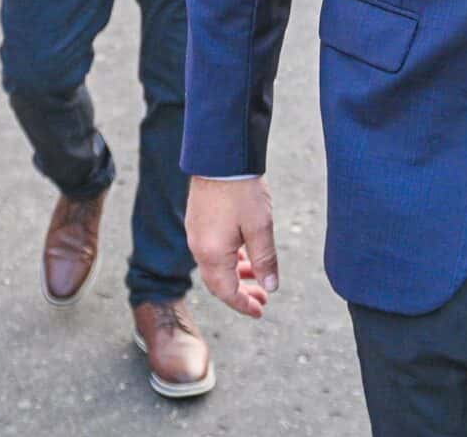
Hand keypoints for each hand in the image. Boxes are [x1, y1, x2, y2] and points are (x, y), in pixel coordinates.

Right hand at [186, 176, 277, 318]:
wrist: (220, 156)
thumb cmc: (241, 190)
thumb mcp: (260, 227)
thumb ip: (265, 260)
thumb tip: (271, 287)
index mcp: (212, 254)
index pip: (227, 292)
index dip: (244, 304)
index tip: (260, 311)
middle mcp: (198, 248)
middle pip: (218, 283)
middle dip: (240, 292)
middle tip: (263, 298)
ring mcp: (195, 234)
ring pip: (215, 266)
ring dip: (235, 275)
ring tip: (257, 275)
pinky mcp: (197, 221)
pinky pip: (211, 251)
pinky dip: (228, 259)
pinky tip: (243, 253)